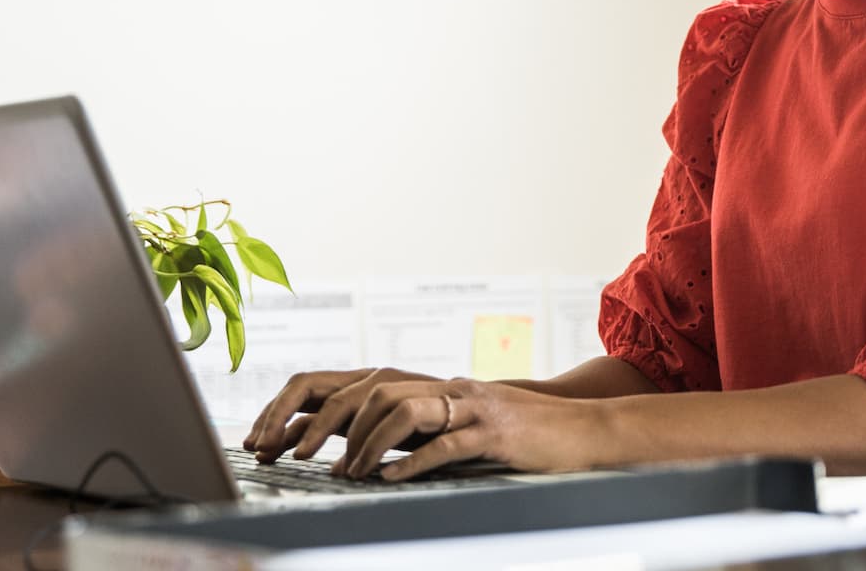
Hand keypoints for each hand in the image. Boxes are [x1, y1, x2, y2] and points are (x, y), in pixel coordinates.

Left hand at [269, 373, 619, 480]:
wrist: (583, 431)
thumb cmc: (522, 437)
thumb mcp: (463, 428)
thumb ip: (421, 432)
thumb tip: (365, 451)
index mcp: (436, 388)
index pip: (361, 385)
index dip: (316, 407)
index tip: (282, 439)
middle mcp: (448, 389)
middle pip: (372, 390)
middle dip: (329, 424)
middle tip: (299, 457)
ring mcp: (473, 407)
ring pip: (405, 410)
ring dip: (367, 443)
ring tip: (348, 473)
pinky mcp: (495, 433)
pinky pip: (447, 444)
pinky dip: (414, 462)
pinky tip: (391, 479)